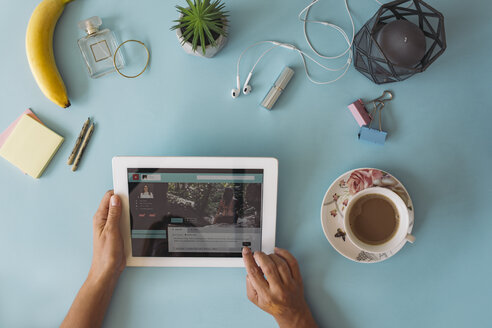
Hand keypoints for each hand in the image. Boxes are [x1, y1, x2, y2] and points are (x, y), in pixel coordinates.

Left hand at [61, 191, 124, 327]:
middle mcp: (105, 220)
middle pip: (117, 203)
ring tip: (135, 214)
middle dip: (126, 201)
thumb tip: (116, 198)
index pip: (109, 197)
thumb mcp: (111, 231)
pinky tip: (135, 223)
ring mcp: (112, 226)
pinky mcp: (118, 232)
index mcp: (100, 217)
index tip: (128, 191)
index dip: (118, 193)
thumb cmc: (106, 254)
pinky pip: (126, 221)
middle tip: (134, 203)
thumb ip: (114, 214)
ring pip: (123, 212)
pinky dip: (131, 220)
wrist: (108, 270)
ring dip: (129, 212)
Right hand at [242, 247, 316, 327]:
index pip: (254, 274)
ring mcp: (290, 284)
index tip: (246, 251)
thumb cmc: (273, 305)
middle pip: (268, 267)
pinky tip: (278, 252)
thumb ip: (250, 284)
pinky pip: (292, 262)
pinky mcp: (298, 279)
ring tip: (266, 256)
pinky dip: (284, 253)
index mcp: (266, 296)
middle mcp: (279, 290)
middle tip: (257, 254)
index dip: (248, 260)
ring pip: (280, 263)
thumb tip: (250, 269)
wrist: (291, 312)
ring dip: (271, 256)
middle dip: (260, 256)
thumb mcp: (256, 300)